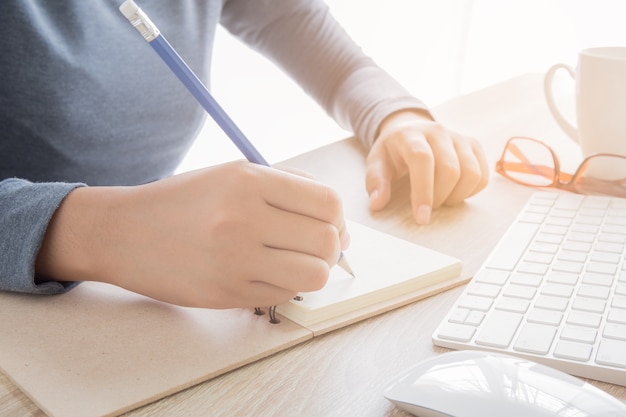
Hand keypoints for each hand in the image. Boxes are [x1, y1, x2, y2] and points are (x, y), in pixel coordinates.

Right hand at [36, 161, 348, 308]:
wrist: (124, 232)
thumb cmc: (184, 200)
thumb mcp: (232, 173)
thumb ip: (286, 185)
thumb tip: (334, 216)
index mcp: (248, 181)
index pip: (326, 202)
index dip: (338, 218)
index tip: (332, 225)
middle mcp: (243, 219)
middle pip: (326, 240)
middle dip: (332, 246)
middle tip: (320, 247)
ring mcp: (234, 261)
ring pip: (314, 275)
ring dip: (315, 270)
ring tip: (298, 262)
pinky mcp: (226, 293)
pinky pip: (284, 295)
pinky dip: (287, 286)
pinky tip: (269, 274)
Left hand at [365, 110, 488, 223]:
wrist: (409, 128)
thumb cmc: (393, 151)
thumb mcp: (376, 162)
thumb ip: (375, 182)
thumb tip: (377, 204)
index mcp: (411, 135)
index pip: (422, 160)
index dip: (423, 191)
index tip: (421, 218)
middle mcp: (439, 132)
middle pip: (450, 169)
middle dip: (439, 197)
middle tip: (426, 207)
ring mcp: (459, 138)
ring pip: (471, 173)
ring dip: (456, 196)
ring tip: (440, 199)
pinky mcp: (474, 146)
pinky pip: (482, 176)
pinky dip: (470, 192)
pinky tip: (453, 192)